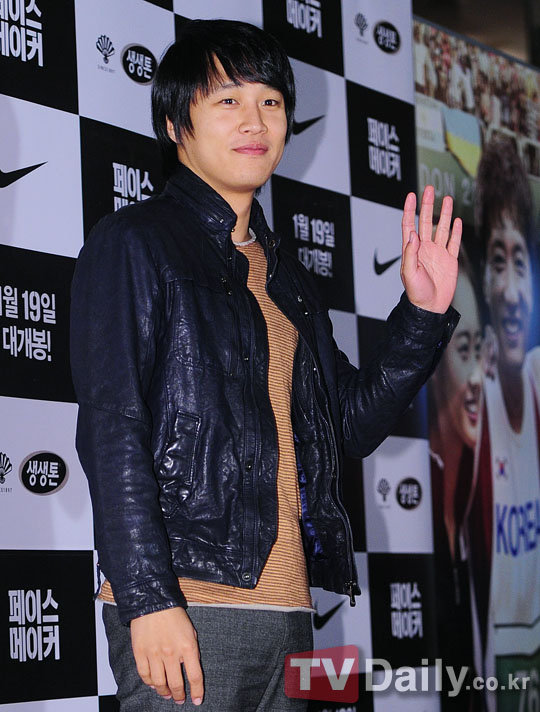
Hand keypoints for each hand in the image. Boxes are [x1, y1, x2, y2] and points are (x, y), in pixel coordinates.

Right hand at [130, 606, 203, 705]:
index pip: (195, 676)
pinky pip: (145, 674)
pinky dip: (149, 683)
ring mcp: (154, 654)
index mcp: (188, 646)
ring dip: (164, 692)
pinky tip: (153, 684)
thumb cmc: (174, 616)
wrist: (153, 602)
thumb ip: (191, 651)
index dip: (197, 691)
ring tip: (167, 694)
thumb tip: (190, 669)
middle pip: (176, 683)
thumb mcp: (190, 631)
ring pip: (159, 682)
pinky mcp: (140, 652)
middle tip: (180, 700)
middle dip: (179, 695)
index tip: (197, 700)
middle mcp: (171, 653)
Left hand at [401, 185, 461, 312]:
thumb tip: (412, 233)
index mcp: (412, 250)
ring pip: (442, 228)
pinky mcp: (450, 260)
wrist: (431, 307)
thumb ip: (410, 253)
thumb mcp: (409, 274)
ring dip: (444, 213)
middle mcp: (424, 248)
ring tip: (447, 198)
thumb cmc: (417, 293)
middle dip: (427, 205)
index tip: (411, 196)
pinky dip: (456, 231)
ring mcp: (437, 253)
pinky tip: (457, 220)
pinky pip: (453, 242)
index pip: (409, 225)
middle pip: (426, 221)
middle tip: (430, 189)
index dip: (409, 210)